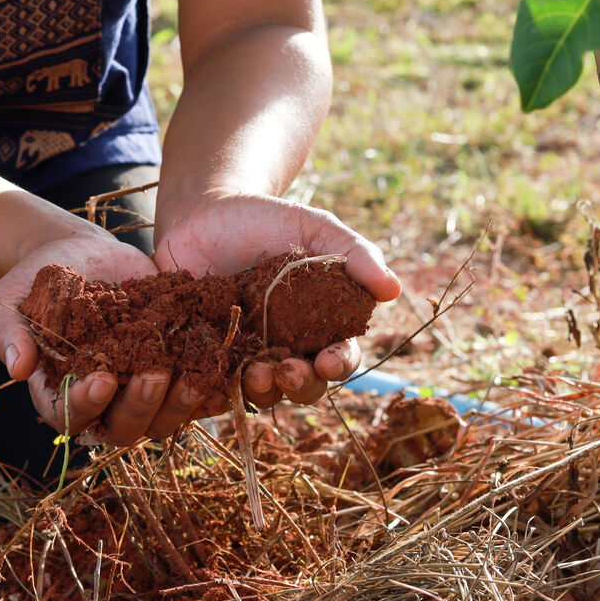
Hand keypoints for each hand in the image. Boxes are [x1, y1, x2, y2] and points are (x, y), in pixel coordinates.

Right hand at [0, 235, 194, 447]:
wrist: (82, 252)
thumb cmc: (38, 278)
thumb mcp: (13, 297)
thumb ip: (9, 332)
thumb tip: (15, 368)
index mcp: (57, 391)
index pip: (69, 415)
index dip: (85, 405)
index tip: (101, 379)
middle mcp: (101, 401)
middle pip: (122, 427)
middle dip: (140, 406)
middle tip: (154, 374)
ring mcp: (138, 388)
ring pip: (163, 419)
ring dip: (180, 403)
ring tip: (195, 376)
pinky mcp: (171, 368)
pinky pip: (194, 392)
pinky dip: (211, 388)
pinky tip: (225, 372)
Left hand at [153, 192, 399, 408]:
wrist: (206, 210)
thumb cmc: (267, 219)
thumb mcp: (315, 227)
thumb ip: (355, 253)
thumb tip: (393, 290)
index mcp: (321, 323)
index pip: (339, 356)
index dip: (339, 364)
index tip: (328, 360)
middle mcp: (287, 346)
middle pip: (304, 384)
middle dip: (301, 385)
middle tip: (287, 372)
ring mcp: (247, 352)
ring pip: (263, 391)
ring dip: (264, 391)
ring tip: (254, 375)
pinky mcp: (209, 352)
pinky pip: (217, 382)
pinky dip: (221, 387)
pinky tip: (219, 377)